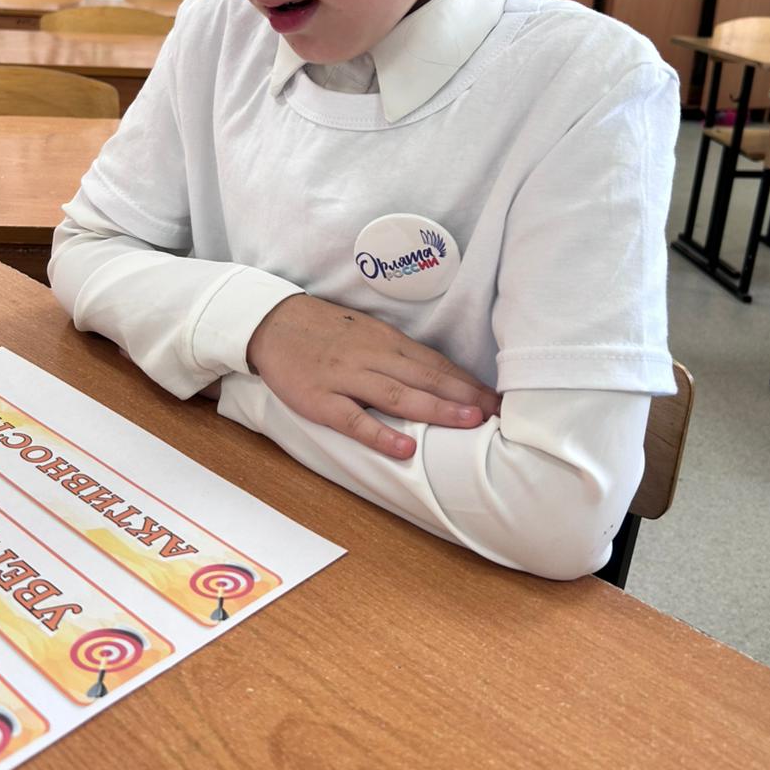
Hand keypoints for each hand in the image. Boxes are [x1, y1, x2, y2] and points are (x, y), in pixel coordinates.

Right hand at [246, 294, 499, 460]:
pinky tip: (405, 446)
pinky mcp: (320, 399)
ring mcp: (346, 378)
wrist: (271, 322)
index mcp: (385, 341)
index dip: (467, 381)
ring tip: (469, 422)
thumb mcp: (365, 333)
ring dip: (436, 407)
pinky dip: (380, 433)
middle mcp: (372, 357)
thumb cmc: (323, 330)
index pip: (435, 363)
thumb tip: (438, 376)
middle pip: (425, 376)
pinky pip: (354, 419)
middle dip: (465, 394)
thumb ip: (397, 354)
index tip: (498, 398)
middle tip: (498, 412)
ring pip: (398, 393)